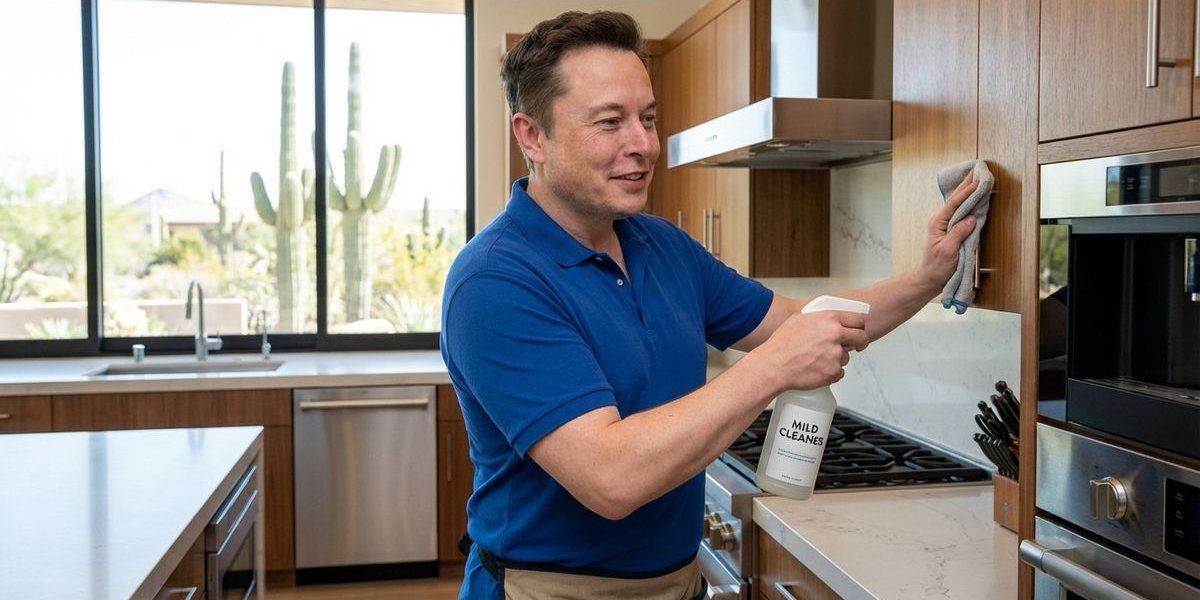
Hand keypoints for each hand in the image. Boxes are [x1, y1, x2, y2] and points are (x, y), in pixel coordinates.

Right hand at [754, 309, 869, 392]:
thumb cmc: (781, 344)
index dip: (859, 327)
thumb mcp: (798, 319)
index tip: (858, 332)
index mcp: (829, 319)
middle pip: (862, 338)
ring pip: (846, 358)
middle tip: (854, 347)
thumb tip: (827, 320)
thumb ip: (818, 318)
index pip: (858, 320)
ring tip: (817, 360)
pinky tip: (816, 370)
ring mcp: (836, 354)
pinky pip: (839, 373)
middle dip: (860, 343)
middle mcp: (836, 335)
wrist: (773, 366)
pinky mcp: (833, 372)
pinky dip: (830, 373)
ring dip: (837, 360)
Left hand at [919, 171, 978, 289]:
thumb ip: (959, 233)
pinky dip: (968, 203)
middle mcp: (940, 220)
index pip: (955, 203)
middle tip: (977, 170)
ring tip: (976, 179)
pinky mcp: (950, 231)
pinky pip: (960, 213)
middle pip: (955, 199)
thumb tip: (971, 218)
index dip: (967, 191)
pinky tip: (972, 199)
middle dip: (966, 185)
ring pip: (958, 205)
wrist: (929, 279)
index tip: (978, 180)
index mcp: (938, 222)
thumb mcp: (948, 251)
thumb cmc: (937, 267)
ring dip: (967, 192)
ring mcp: (945, 225)